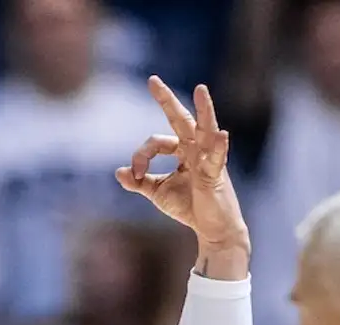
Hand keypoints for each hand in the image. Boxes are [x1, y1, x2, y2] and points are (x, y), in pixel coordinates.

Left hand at [117, 77, 249, 258]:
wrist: (211, 229)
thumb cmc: (189, 207)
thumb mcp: (158, 192)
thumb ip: (139, 182)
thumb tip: (119, 171)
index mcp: (183, 151)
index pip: (155, 142)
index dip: (141, 155)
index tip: (135, 174)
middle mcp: (197, 149)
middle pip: (181, 120)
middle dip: (167, 100)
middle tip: (152, 80)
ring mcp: (208, 159)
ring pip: (205, 130)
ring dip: (204, 110)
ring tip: (201, 90)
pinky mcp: (216, 175)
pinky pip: (217, 158)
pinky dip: (219, 147)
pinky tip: (221, 134)